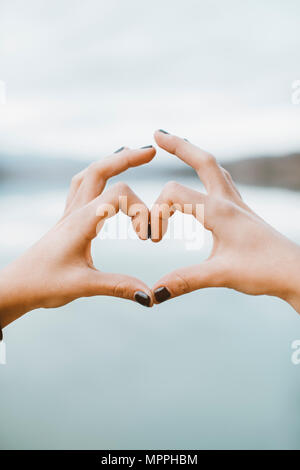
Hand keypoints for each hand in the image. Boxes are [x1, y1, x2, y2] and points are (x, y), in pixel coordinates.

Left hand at [0, 145, 155, 328]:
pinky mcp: (68, 219)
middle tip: (151, 152)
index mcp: (81, 222)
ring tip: (132, 155)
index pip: (118, 195)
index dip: (140, 210)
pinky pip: (83, 187)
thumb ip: (118, 287)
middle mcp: (75, 211)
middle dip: (127, 159)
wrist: (17, 286)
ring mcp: (69, 213)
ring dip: (111, 162)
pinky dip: (99, 175)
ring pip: (89, 174)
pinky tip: (107, 178)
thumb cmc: (44, 284)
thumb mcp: (82, 287)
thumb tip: (150, 296)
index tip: (147, 239)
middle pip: (99, 170)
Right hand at [150, 130, 299, 313]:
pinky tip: (205, 184)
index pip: (174, 195)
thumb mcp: (221, 275)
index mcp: (219, 210)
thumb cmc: (264, 270)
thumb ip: (184, 281)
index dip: (155, 214)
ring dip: (195, 156)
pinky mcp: (243, 215)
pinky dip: (208, 175)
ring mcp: (238, 205)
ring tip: (180, 147)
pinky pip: (223, 184)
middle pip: (203, 161)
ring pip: (215, 170)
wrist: (296, 273)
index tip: (153, 240)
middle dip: (179, 146)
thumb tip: (153, 294)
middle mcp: (229, 201)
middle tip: (157, 134)